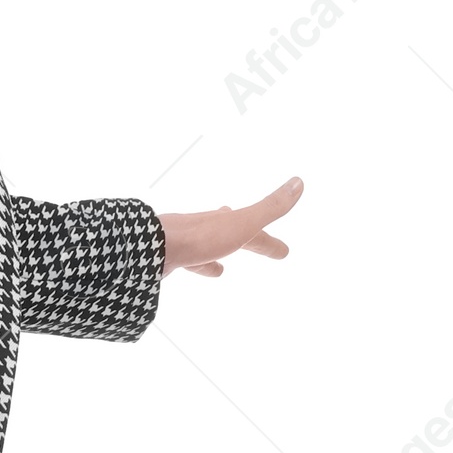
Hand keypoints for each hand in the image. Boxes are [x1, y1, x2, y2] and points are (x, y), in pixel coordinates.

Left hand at [158, 174, 303, 278]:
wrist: (154, 247)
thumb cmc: (201, 237)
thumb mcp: (243, 223)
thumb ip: (270, 208)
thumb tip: (298, 182)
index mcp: (226, 222)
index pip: (255, 230)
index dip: (270, 243)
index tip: (284, 252)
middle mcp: (207, 228)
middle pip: (233, 233)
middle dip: (247, 239)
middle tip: (258, 244)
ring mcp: (188, 243)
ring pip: (208, 245)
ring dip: (219, 250)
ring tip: (221, 265)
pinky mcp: (172, 258)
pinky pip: (190, 262)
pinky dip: (199, 266)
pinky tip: (198, 270)